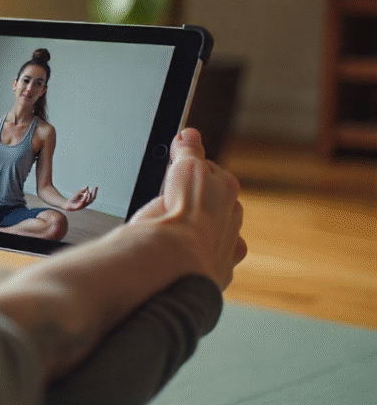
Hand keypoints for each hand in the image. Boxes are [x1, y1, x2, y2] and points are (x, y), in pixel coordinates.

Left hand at [63, 186, 97, 210]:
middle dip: (94, 193)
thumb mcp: (78, 193)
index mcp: (87, 200)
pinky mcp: (78, 207)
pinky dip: (84, 198)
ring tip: (88, 191)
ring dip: (88, 196)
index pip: (93, 196)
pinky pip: (82, 203)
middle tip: (94, 188)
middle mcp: (86, 203)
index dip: (95, 192)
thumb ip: (82, 190)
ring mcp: (83, 205)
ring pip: (88, 201)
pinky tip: (84, 194)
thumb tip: (87, 186)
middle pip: (92, 199)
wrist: (67, 204)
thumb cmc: (73, 199)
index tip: (96, 186)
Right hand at [129, 128, 247, 287]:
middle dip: (198, 201)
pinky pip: (213, 259)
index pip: (210, 172)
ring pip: (217, 231)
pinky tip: (187, 254)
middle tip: (171, 202)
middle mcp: (232, 218)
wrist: (175, 260)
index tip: (175, 174)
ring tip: (174, 230)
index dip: (190, 172)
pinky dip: (204, 256)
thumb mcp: (185, 168)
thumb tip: (190, 133)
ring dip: (201, 230)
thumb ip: (189, 150)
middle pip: (215, 202)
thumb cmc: (181, 215)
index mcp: (226, 189)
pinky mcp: (217, 270)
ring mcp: (225, 246)